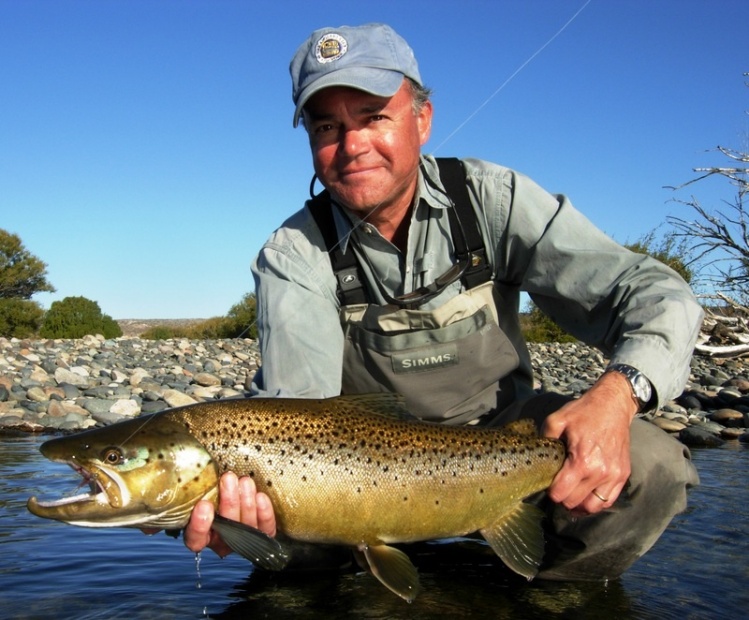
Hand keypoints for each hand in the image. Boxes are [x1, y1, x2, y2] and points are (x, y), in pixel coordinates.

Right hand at [183, 471, 276, 556]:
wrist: (237, 491)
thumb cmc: (214, 491)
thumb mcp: (200, 491)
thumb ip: (197, 490)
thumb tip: (182, 472)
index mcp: (202, 535)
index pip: (196, 540)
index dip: (199, 526)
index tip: (203, 505)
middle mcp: (222, 540)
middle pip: (226, 528)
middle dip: (228, 502)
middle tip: (228, 478)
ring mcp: (243, 538)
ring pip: (247, 526)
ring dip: (246, 502)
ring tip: (245, 481)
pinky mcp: (263, 533)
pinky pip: (265, 528)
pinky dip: (264, 512)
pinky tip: (260, 496)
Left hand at [542, 371, 637, 514]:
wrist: (613, 405)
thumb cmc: (584, 412)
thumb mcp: (557, 419)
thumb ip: (544, 438)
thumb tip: (536, 454)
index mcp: (582, 461)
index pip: (561, 493)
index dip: (550, 492)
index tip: (547, 484)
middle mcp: (600, 473)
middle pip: (574, 502)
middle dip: (562, 498)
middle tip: (557, 487)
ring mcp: (614, 476)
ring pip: (592, 507)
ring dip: (579, 505)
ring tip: (571, 496)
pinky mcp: (623, 475)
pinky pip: (608, 500)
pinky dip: (596, 502)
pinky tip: (586, 495)